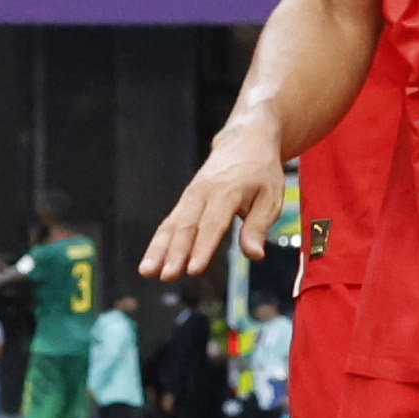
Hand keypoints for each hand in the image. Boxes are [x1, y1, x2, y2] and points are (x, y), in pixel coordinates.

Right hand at [143, 119, 288, 277]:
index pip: (213, 224)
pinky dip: (157, 243)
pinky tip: (149, 263)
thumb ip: (259, 226)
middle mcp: (203, 193)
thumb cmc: (261, 172)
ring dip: (158, 250)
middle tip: (167, 276)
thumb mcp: (271, 197)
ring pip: (172, 225)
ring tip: (147, 272)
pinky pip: (169, 223)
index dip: (203, 248)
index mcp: (227, 191)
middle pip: (187, 226)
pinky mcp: (185, 201)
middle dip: (175, 253)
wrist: (245, 141)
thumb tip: (255, 255)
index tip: (193, 269)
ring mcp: (191, 196)